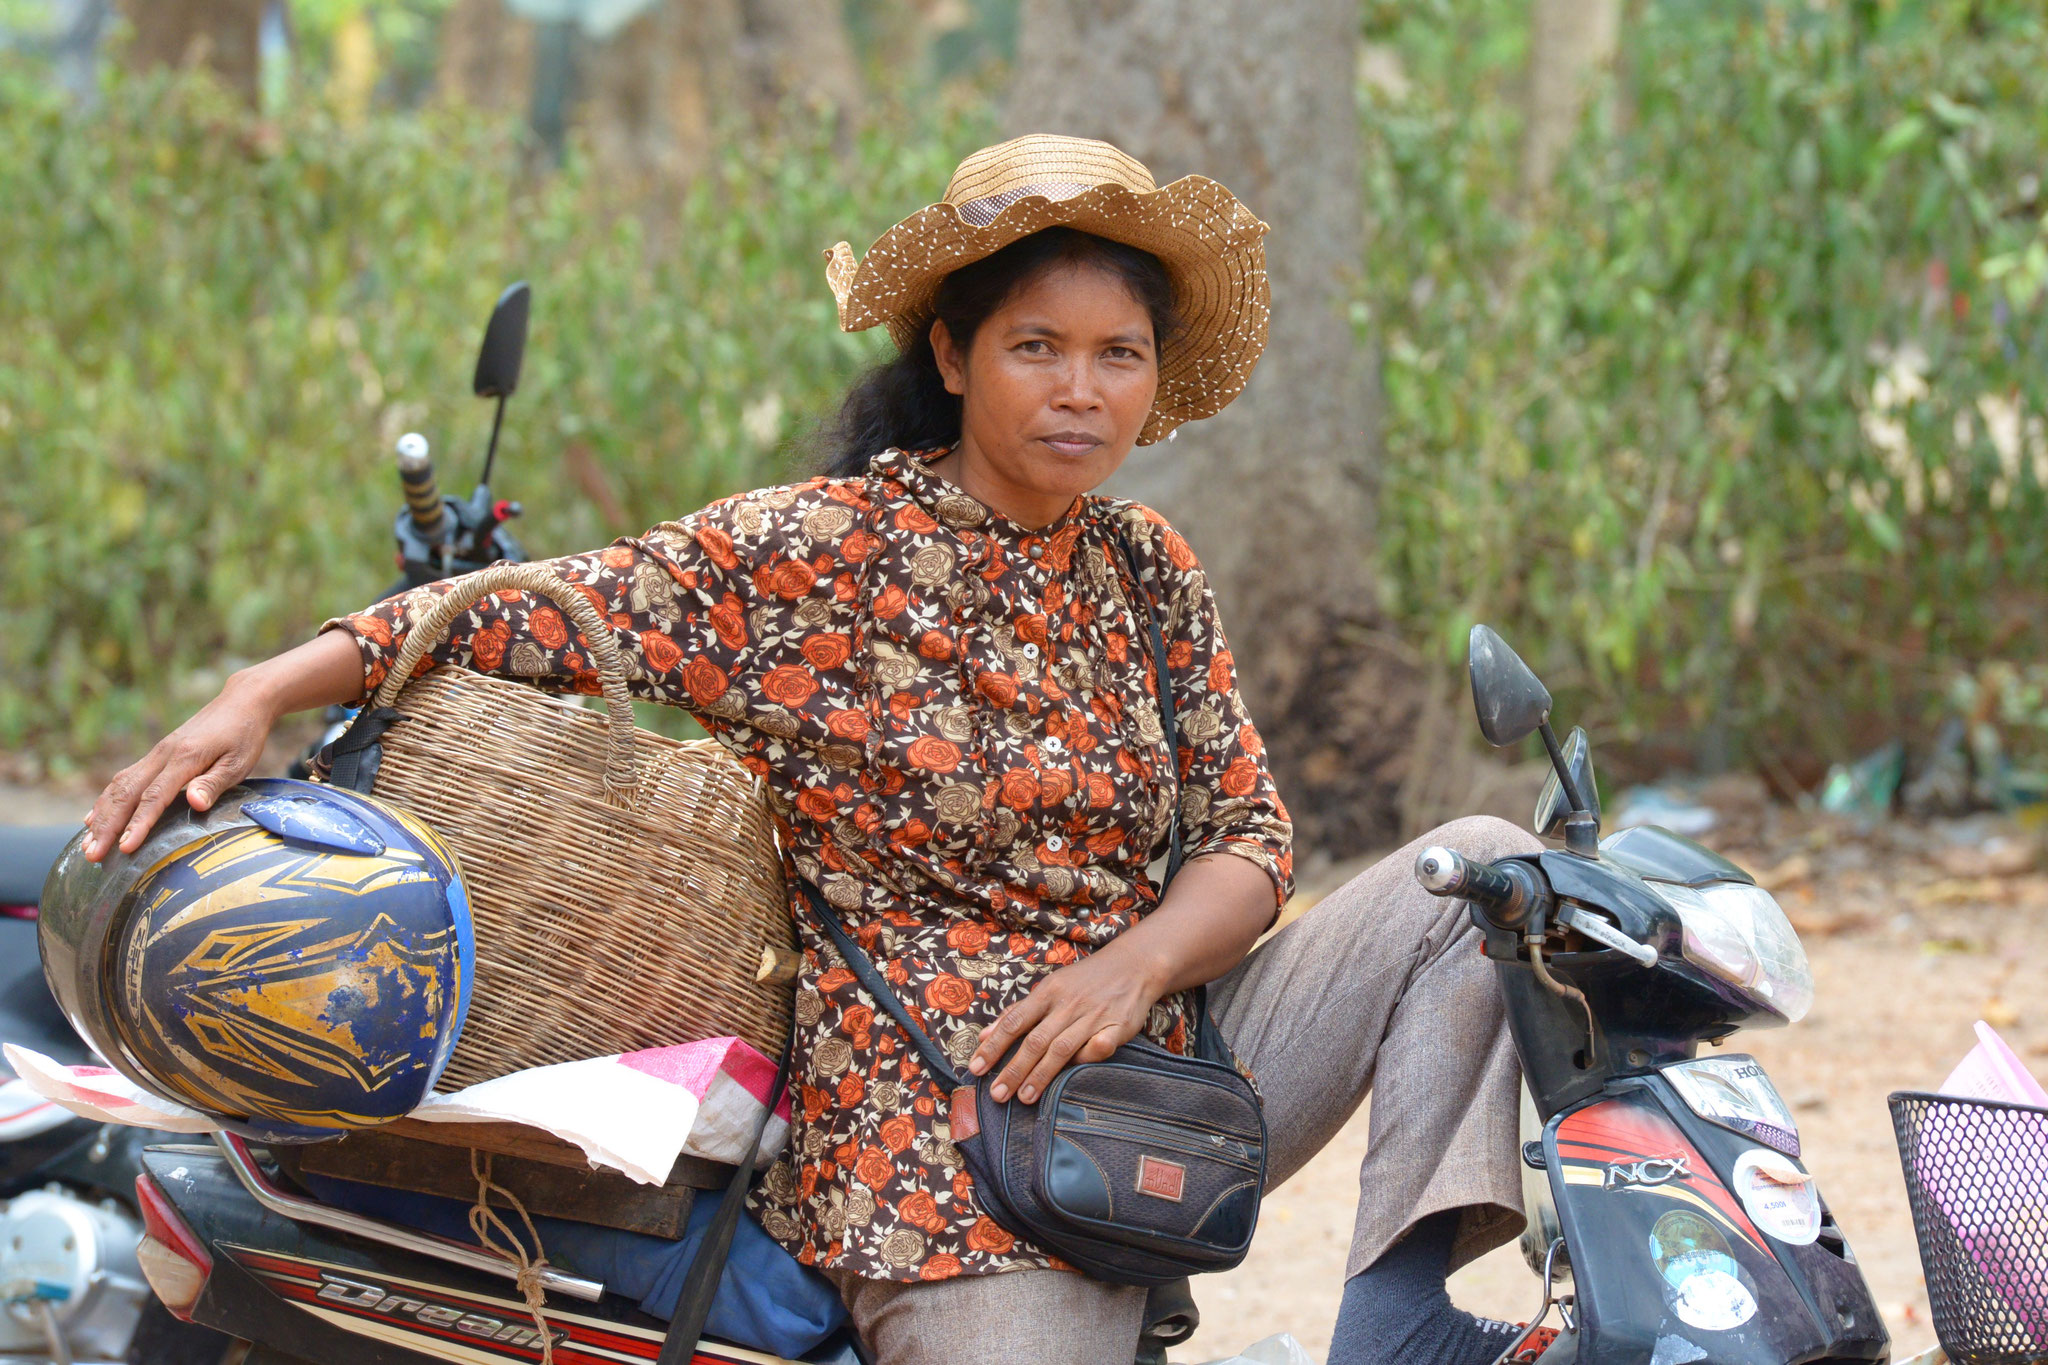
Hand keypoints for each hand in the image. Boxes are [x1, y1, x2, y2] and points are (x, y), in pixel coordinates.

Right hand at [83, 676, 278, 861]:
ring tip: (87, 845)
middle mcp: (162, 755)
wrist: (240, 702)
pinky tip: (93, 819)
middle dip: (108, 827)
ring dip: (101, 816)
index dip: (139, 823)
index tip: (125, 848)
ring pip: (119, 787)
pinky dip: (106, 801)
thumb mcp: (239, 761)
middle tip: (92, 856)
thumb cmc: (244, 736)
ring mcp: (155, 754)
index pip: (155, 796)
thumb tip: (195, 804)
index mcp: (184, 758)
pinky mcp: (155, 755)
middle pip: (127, 794)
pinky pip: (124, 779)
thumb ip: (214, 783)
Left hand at [967, 946, 1163, 1103]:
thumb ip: (1018, 1011)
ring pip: (1062, 1048)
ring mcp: (1094, 1015)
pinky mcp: (1118, 1025)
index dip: (994, 1047)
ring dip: (1041, 1075)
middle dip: (1014, 1069)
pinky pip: (1099, 1047)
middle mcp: (1068, 1004)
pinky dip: (1086, 1059)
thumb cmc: (1085, 980)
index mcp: (1048, 992)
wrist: (1133, 964)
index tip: (977, 1069)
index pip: (1014, 1022)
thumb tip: (984, 1035)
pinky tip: (1073, 1075)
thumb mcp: (1049, 987)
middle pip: (1036, 1040)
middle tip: (997, 1094)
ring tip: (1024, 1098)